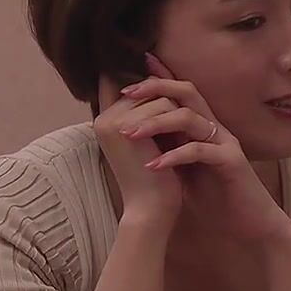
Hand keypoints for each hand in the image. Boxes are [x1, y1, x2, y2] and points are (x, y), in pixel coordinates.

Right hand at [94, 75, 183, 227]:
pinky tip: (185, 136)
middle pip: (145, 88)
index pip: (125, 86)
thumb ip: (151, 113)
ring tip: (184, 133)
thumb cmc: (155, 179)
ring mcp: (111, 121)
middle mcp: (103, 118)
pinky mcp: (125, 128)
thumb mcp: (153, 140)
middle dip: (169, 100)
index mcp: (106, 122)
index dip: (147, 84)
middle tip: (186, 121)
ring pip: (156, 95)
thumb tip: (162, 80)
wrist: (151, 209)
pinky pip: (162, 105)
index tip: (165, 87)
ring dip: (177, 111)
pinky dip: (180, 119)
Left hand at [118, 54, 290, 243]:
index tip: (123, 85)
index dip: (155, 82)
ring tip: (130, 135)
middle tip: (125, 94)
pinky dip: (174, 156)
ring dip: (156, 123)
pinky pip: (200, 150)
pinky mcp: (231, 162)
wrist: (248, 222)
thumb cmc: (214, 197)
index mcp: (203, 127)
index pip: (180, 93)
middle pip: (187, 92)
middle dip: (155, 89)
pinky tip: (153, 166)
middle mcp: (215, 128)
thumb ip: (166, 149)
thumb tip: (131, 137)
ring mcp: (225, 143)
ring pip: (190, 118)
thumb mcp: (183, 169)